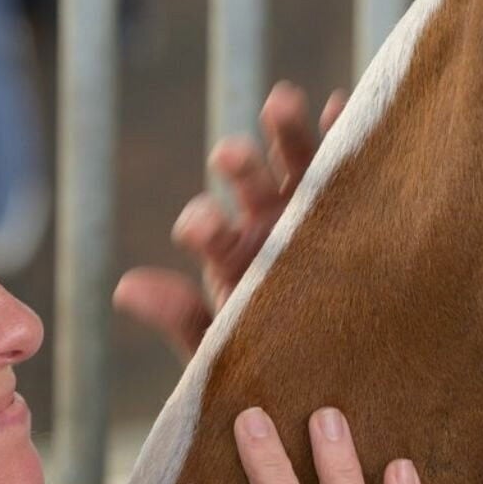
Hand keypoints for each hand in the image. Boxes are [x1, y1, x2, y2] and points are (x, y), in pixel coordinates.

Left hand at [115, 82, 346, 358]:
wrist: (347, 380)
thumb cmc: (280, 367)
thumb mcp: (227, 349)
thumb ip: (180, 318)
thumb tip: (124, 286)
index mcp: (232, 256)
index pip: (208, 229)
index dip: (202, 223)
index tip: (201, 230)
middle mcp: (269, 222)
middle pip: (249, 181)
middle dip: (239, 165)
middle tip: (228, 155)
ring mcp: (314, 206)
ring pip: (297, 158)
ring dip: (286, 128)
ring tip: (279, 103)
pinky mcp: (357, 201)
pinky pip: (352, 162)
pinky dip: (344, 131)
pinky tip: (341, 107)